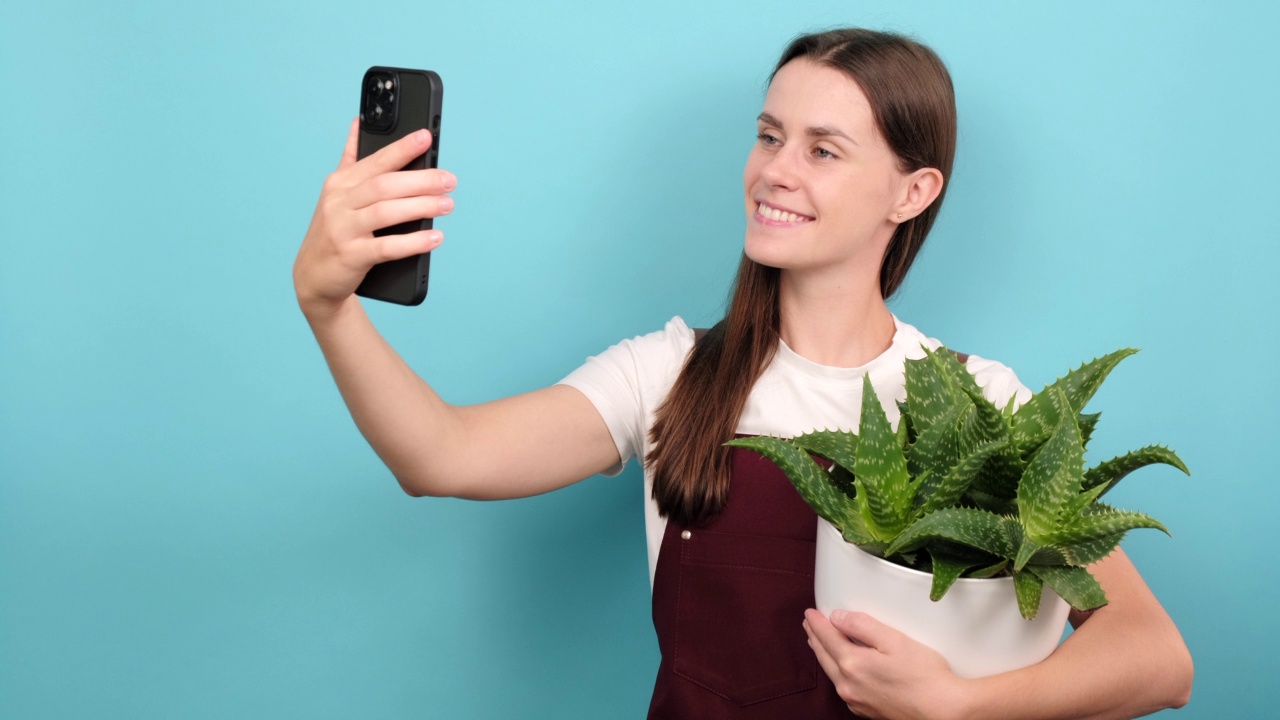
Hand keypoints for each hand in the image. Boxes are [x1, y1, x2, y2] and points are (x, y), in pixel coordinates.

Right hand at [293, 118, 455, 318]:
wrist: (313, 276)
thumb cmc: (334, 230)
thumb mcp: (337, 192)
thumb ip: (350, 158)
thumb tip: (358, 121)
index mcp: (340, 182)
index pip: (375, 160)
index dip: (402, 148)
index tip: (426, 137)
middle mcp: (339, 202)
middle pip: (385, 185)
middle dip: (421, 180)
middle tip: (449, 180)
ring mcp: (343, 229)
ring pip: (386, 212)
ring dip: (421, 206)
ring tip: (447, 204)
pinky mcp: (351, 255)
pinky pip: (386, 247)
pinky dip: (413, 242)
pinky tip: (435, 238)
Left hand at [803, 608, 967, 719]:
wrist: (944, 711)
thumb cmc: (924, 675)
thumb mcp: (894, 639)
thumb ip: (862, 625)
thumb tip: (837, 617)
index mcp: (852, 663)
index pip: (827, 637)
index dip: (817, 622)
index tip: (810, 612)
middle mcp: (848, 685)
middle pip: (824, 656)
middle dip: (815, 638)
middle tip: (809, 624)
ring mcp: (856, 700)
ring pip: (831, 673)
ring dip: (823, 655)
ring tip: (818, 642)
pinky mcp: (866, 710)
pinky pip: (843, 687)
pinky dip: (836, 671)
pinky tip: (840, 668)